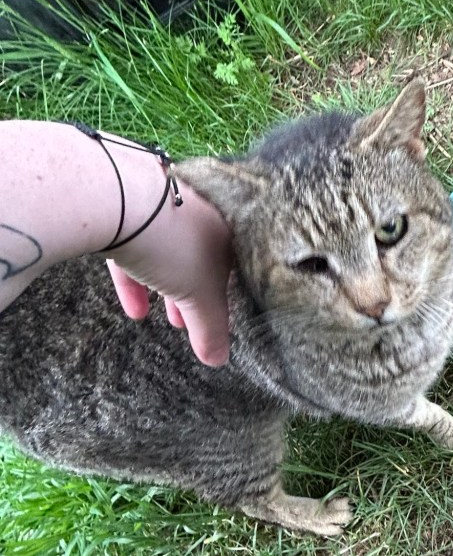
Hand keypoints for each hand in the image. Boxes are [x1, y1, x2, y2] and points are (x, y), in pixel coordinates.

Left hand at [105, 177, 233, 366]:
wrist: (115, 195)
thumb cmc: (174, 241)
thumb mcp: (201, 295)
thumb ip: (212, 330)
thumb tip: (219, 360)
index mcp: (228, 223)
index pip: (234, 266)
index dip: (225, 298)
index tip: (216, 322)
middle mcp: (201, 207)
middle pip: (200, 257)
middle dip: (192, 294)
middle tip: (187, 322)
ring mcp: (162, 200)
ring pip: (167, 251)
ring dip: (163, 287)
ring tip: (158, 318)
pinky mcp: (126, 202)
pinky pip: (134, 243)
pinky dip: (135, 277)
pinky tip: (132, 307)